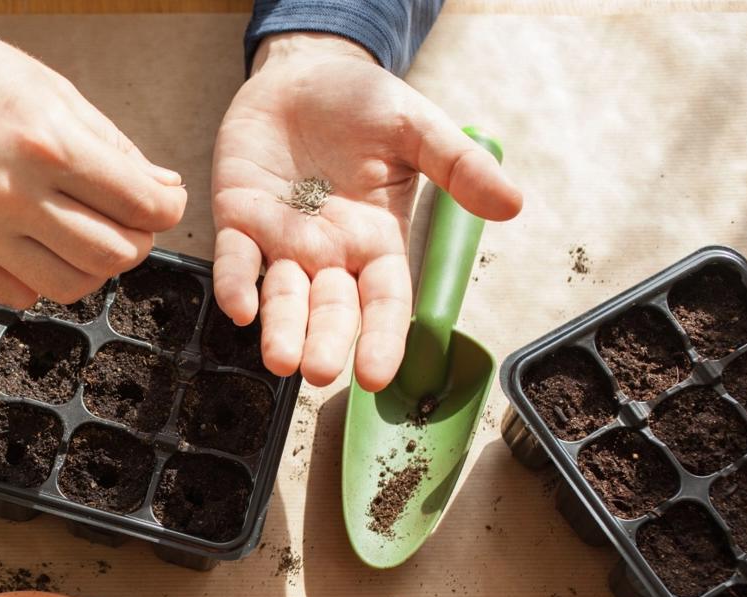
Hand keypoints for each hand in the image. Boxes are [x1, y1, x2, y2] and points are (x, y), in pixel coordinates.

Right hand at [0, 0, 186, 308]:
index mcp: (48, 143)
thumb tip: (159, 188)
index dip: (166, 209)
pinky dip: (38, 278)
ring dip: (90, 268)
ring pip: (70, 286)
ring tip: (82, 238)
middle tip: (127, 225)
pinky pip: (18, 294)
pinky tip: (34, 246)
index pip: (142, 205)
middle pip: (114, 255)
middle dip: (135, 242)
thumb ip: (110, 145)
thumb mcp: (50, 89)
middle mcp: (13, 194)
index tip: (163, 204)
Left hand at [211, 33, 522, 388]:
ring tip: (280, 360)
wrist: (305, 70)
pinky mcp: (239, 218)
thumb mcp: (418, 129)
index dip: (381, 338)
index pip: (383, 300)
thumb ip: (459, 168)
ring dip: (280, 329)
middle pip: (329, 309)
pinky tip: (238, 308)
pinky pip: (235, 259)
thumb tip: (512, 205)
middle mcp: (328, 252)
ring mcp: (281, 240)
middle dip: (324, 342)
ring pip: (281, 296)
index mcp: (376, 241)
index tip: (378, 376)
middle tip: (320, 373)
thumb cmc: (364, 103)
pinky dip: (235, 284)